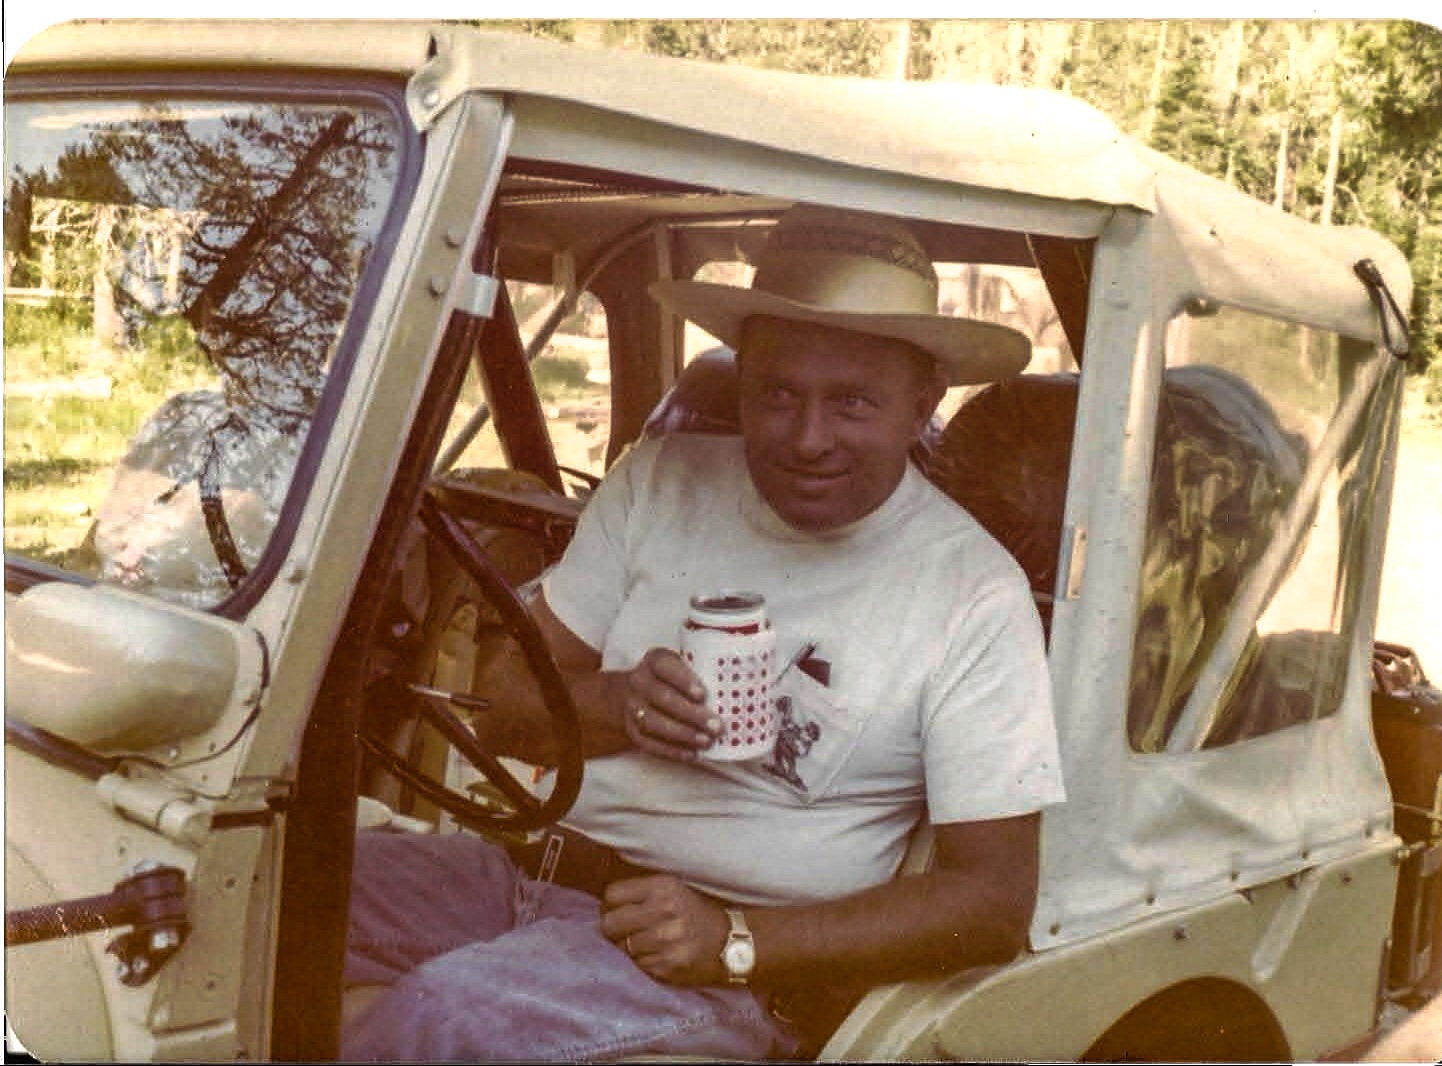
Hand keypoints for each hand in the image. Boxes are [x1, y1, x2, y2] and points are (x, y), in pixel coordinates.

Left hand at [600, 874, 730, 985]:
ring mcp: (667, 940)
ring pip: (621, 947)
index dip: (611, 905)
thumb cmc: (695, 913)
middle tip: (624, 930)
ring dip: (628, 948)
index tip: (619, 910)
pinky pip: (637, 965)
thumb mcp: (673, 889)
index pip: (612, 895)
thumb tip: (603, 903)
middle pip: (610, 923)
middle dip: (613, 928)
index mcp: (664, 886)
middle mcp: (665, 910)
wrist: (732, 942)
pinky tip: (658, 955)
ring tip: (646, 943)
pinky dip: (642, 962)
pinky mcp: (668, 966)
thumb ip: (641, 891)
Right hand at [623, 648, 720, 760]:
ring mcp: (632, 707)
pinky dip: (672, 750)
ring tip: (707, 741)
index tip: (703, 695)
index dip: (683, 681)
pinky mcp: (632, 730)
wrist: (636, 691)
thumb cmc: (671, 677)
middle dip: (691, 714)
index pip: (665, 667)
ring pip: (653, 723)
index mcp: (654, 661)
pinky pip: (649, 743)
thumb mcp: (682, 663)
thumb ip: (703, 670)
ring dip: (683, 734)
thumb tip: (738, 684)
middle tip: (716, 726)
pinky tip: (692, 754)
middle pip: (662, 698)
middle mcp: (639, 682)